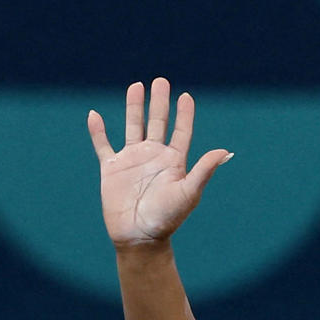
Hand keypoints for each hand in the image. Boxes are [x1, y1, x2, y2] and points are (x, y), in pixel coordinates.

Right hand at [88, 78, 231, 249]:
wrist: (140, 237)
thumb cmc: (167, 219)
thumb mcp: (188, 193)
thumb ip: (203, 170)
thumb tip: (224, 151)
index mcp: (173, 162)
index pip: (181, 133)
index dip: (184, 115)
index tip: (186, 96)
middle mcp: (153, 157)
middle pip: (157, 123)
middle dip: (159, 103)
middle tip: (161, 81)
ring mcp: (132, 161)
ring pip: (132, 126)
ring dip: (134, 107)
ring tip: (137, 86)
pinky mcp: (111, 169)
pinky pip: (103, 145)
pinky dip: (98, 131)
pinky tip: (94, 115)